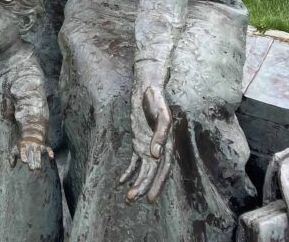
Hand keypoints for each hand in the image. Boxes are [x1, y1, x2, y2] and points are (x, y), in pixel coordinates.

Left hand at [10, 137, 54, 170]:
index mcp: (23, 145)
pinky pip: (48, 149)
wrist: (33, 131)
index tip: (24, 161)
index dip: (23, 155)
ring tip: (38, 169)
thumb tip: (11, 166)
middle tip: (31, 169)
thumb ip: (12, 157)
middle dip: (32, 161)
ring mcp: (38, 145)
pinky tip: (51, 158)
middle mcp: (31, 144)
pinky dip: (50, 152)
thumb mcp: (16, 147)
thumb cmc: (23, 143)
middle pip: (31, 153)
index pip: (23, 150)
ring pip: (39, 153)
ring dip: (39, 160)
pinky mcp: (45, 145)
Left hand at [119, 85, 173, 203]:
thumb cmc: (157, 100)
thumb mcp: (162, 115)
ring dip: (136, 183)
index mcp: (167, 145)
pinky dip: (129, 172)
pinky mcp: (138, 142)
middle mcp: (158, 149)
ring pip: (142, 170)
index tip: (149, 197)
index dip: (158, 184)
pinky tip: (121, 182)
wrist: (147, 88)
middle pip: (151, 173)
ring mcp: (148, 147)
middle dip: (143, 187)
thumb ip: (160, 135)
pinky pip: (134, 162)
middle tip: (132, 199)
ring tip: (128, 198)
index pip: (164, 170)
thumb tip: (155, 155)